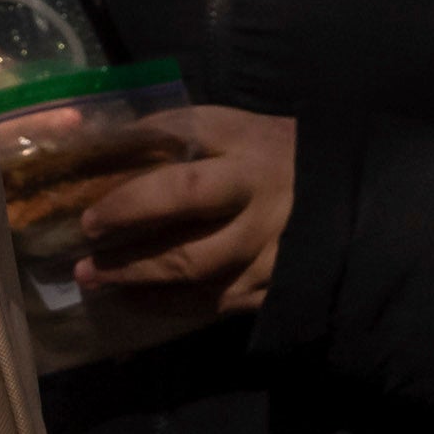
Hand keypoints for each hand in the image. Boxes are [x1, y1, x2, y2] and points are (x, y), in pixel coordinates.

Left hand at [32, 97, 296, 318]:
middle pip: (188, 224)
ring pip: (199, 273)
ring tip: (98, 282)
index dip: (131, 198)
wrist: (349, 191)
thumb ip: (165, 135)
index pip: (180, 169)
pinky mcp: (278, 284)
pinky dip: (172, 305)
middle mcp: (258, 199)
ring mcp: (271, 248)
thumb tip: (84, 138)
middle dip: (131, 242)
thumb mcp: (228, 128)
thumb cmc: (272, 151)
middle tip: (87, 254)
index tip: (89, 216)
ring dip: (143, 281)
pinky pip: (218, 303)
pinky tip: (138, 301)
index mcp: (244, 147)